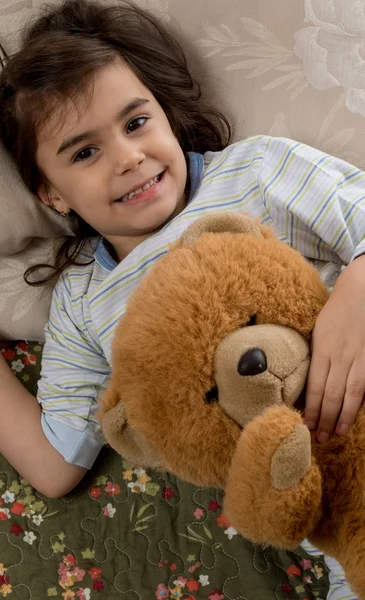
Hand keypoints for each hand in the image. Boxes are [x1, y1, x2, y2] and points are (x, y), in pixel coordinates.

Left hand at [305, 254, 364, 441]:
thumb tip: (307, 381)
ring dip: (343, 417)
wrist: (362, 290)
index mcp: (322, 349)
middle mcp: (341, 356)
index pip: (314, 387)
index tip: (305, 425)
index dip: (310, 410)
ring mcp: (361, 358)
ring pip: (351, 394)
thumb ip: (315, 355)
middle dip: (324, 419)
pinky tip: (355, 415)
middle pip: (331, 395)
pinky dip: (361, 402)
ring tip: (336, 433)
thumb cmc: (336, 310)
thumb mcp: (318, 330)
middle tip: (319, 438)